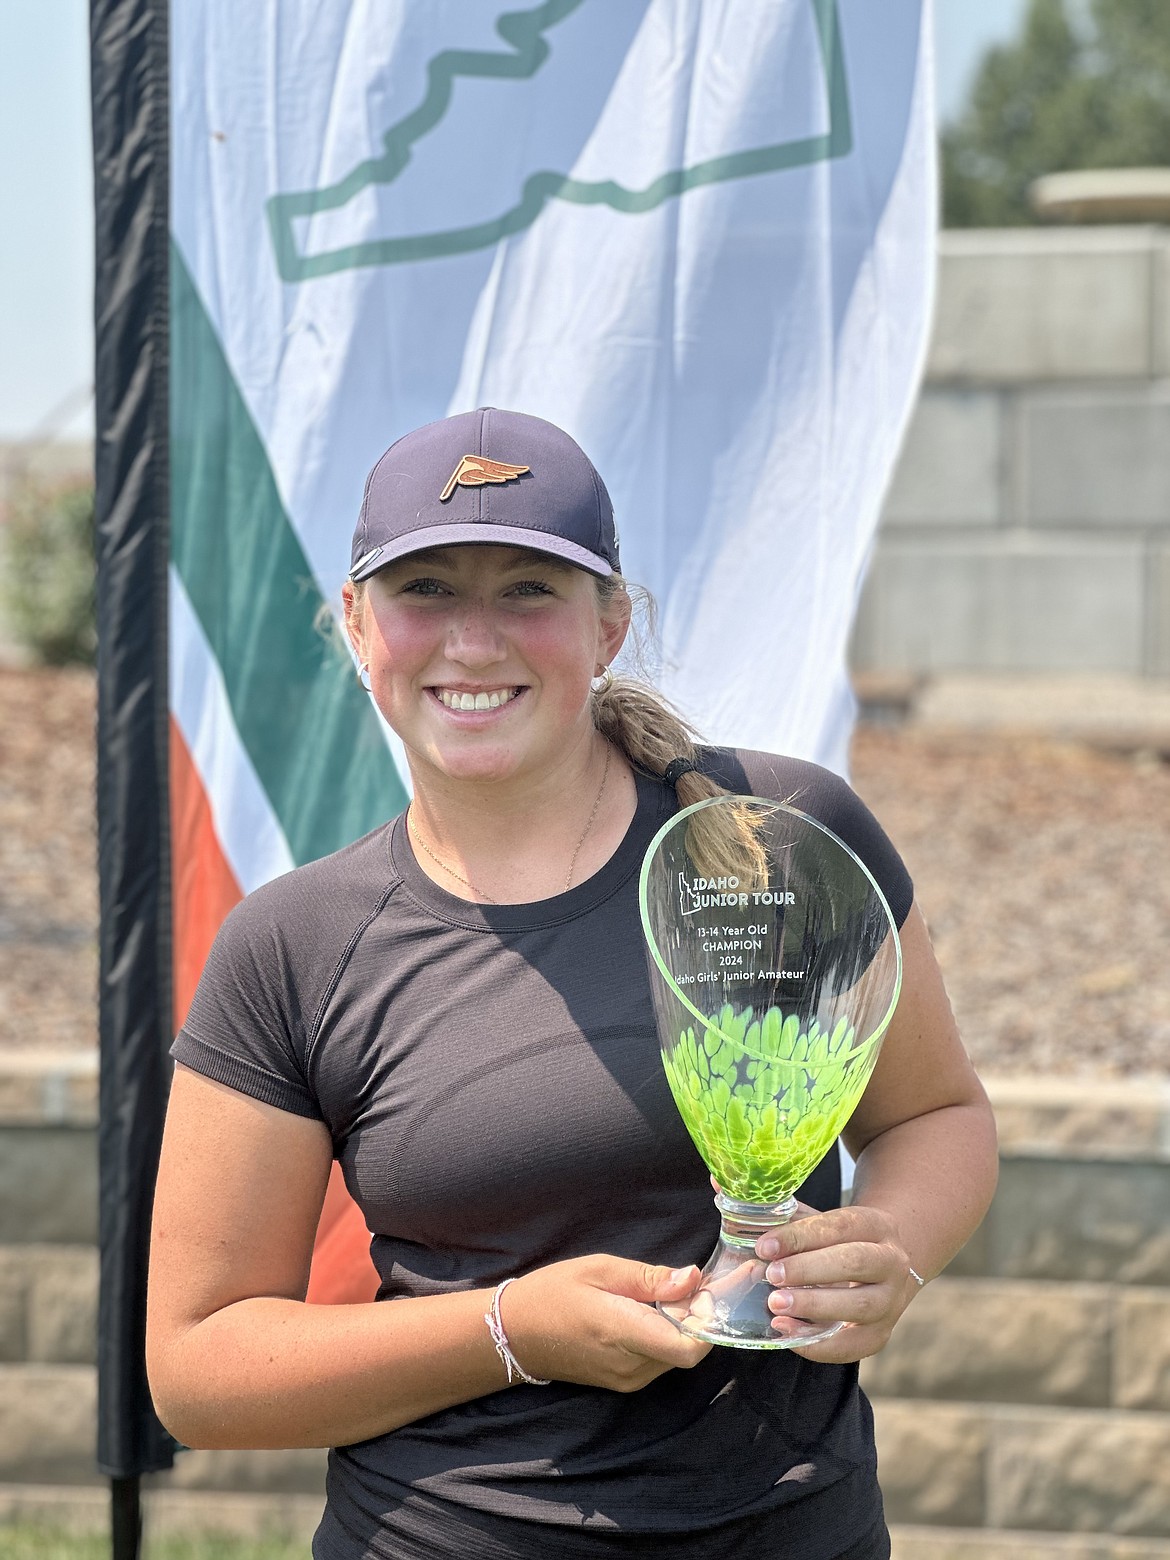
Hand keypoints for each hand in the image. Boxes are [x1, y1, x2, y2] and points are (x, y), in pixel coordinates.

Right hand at [499, 1255, 711, 1391]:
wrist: (515, 1334)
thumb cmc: (553, 1292)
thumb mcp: (599, 1270)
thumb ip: (649, 1278)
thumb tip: (694, 1277)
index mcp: (624, 1333)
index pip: (689, 1348)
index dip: (709, 1321)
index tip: (709, 1290)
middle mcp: (631, 1366)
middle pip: (687, 1349)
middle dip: (700, 1317)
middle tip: (696, 1281)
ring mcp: (628, 1380)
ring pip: (675, 1355)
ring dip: (683, 1326)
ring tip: (671, 1292)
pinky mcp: (624, 1382)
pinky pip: (659, 1360)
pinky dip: (666, 1336)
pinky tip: (653, 1311)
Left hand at [754, 1203, 920, 1362]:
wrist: (880, 1270)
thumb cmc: (837, 1242)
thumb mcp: (820, 1221)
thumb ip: (783, 1214)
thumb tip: (727, 1194)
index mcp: (876, 1224)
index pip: (839, 1226)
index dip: (801, 1236)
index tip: (765, 1246)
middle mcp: (892, 1262)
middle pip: (854, 1263)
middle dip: (809, 1269)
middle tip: (772, 1275)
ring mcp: (891, 1301)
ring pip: (859, 1305)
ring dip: (814, 1305)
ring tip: (775, 1304)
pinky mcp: (881, 1334)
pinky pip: (853, 1345)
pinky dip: (819, 1343)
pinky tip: (787, 1332)